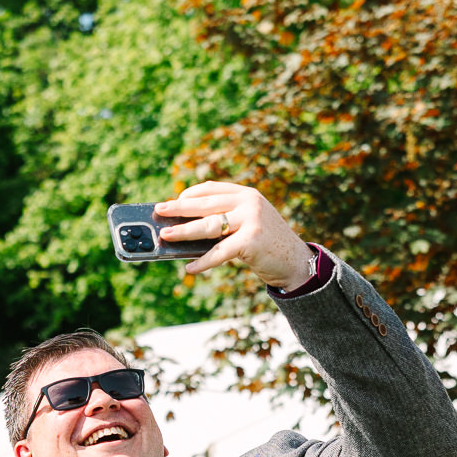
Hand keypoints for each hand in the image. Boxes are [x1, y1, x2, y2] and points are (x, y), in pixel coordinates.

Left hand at [154, 181, 310, 287]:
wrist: (296, 261)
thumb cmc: (266, 245)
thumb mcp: (248, 224)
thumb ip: (225, 221)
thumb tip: (186, 231)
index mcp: (246, 194)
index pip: (211, 188)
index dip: (189, 195)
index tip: (173, 202)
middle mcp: (248, 202)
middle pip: (205, 205)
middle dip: (179, 209)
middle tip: (159, 211)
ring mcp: (251, 219)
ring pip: (208, 225)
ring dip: (184, 232)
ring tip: (166, 236)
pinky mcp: (251, 240)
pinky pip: (220, 252)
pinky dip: (203, 262)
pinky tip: (190, 268)